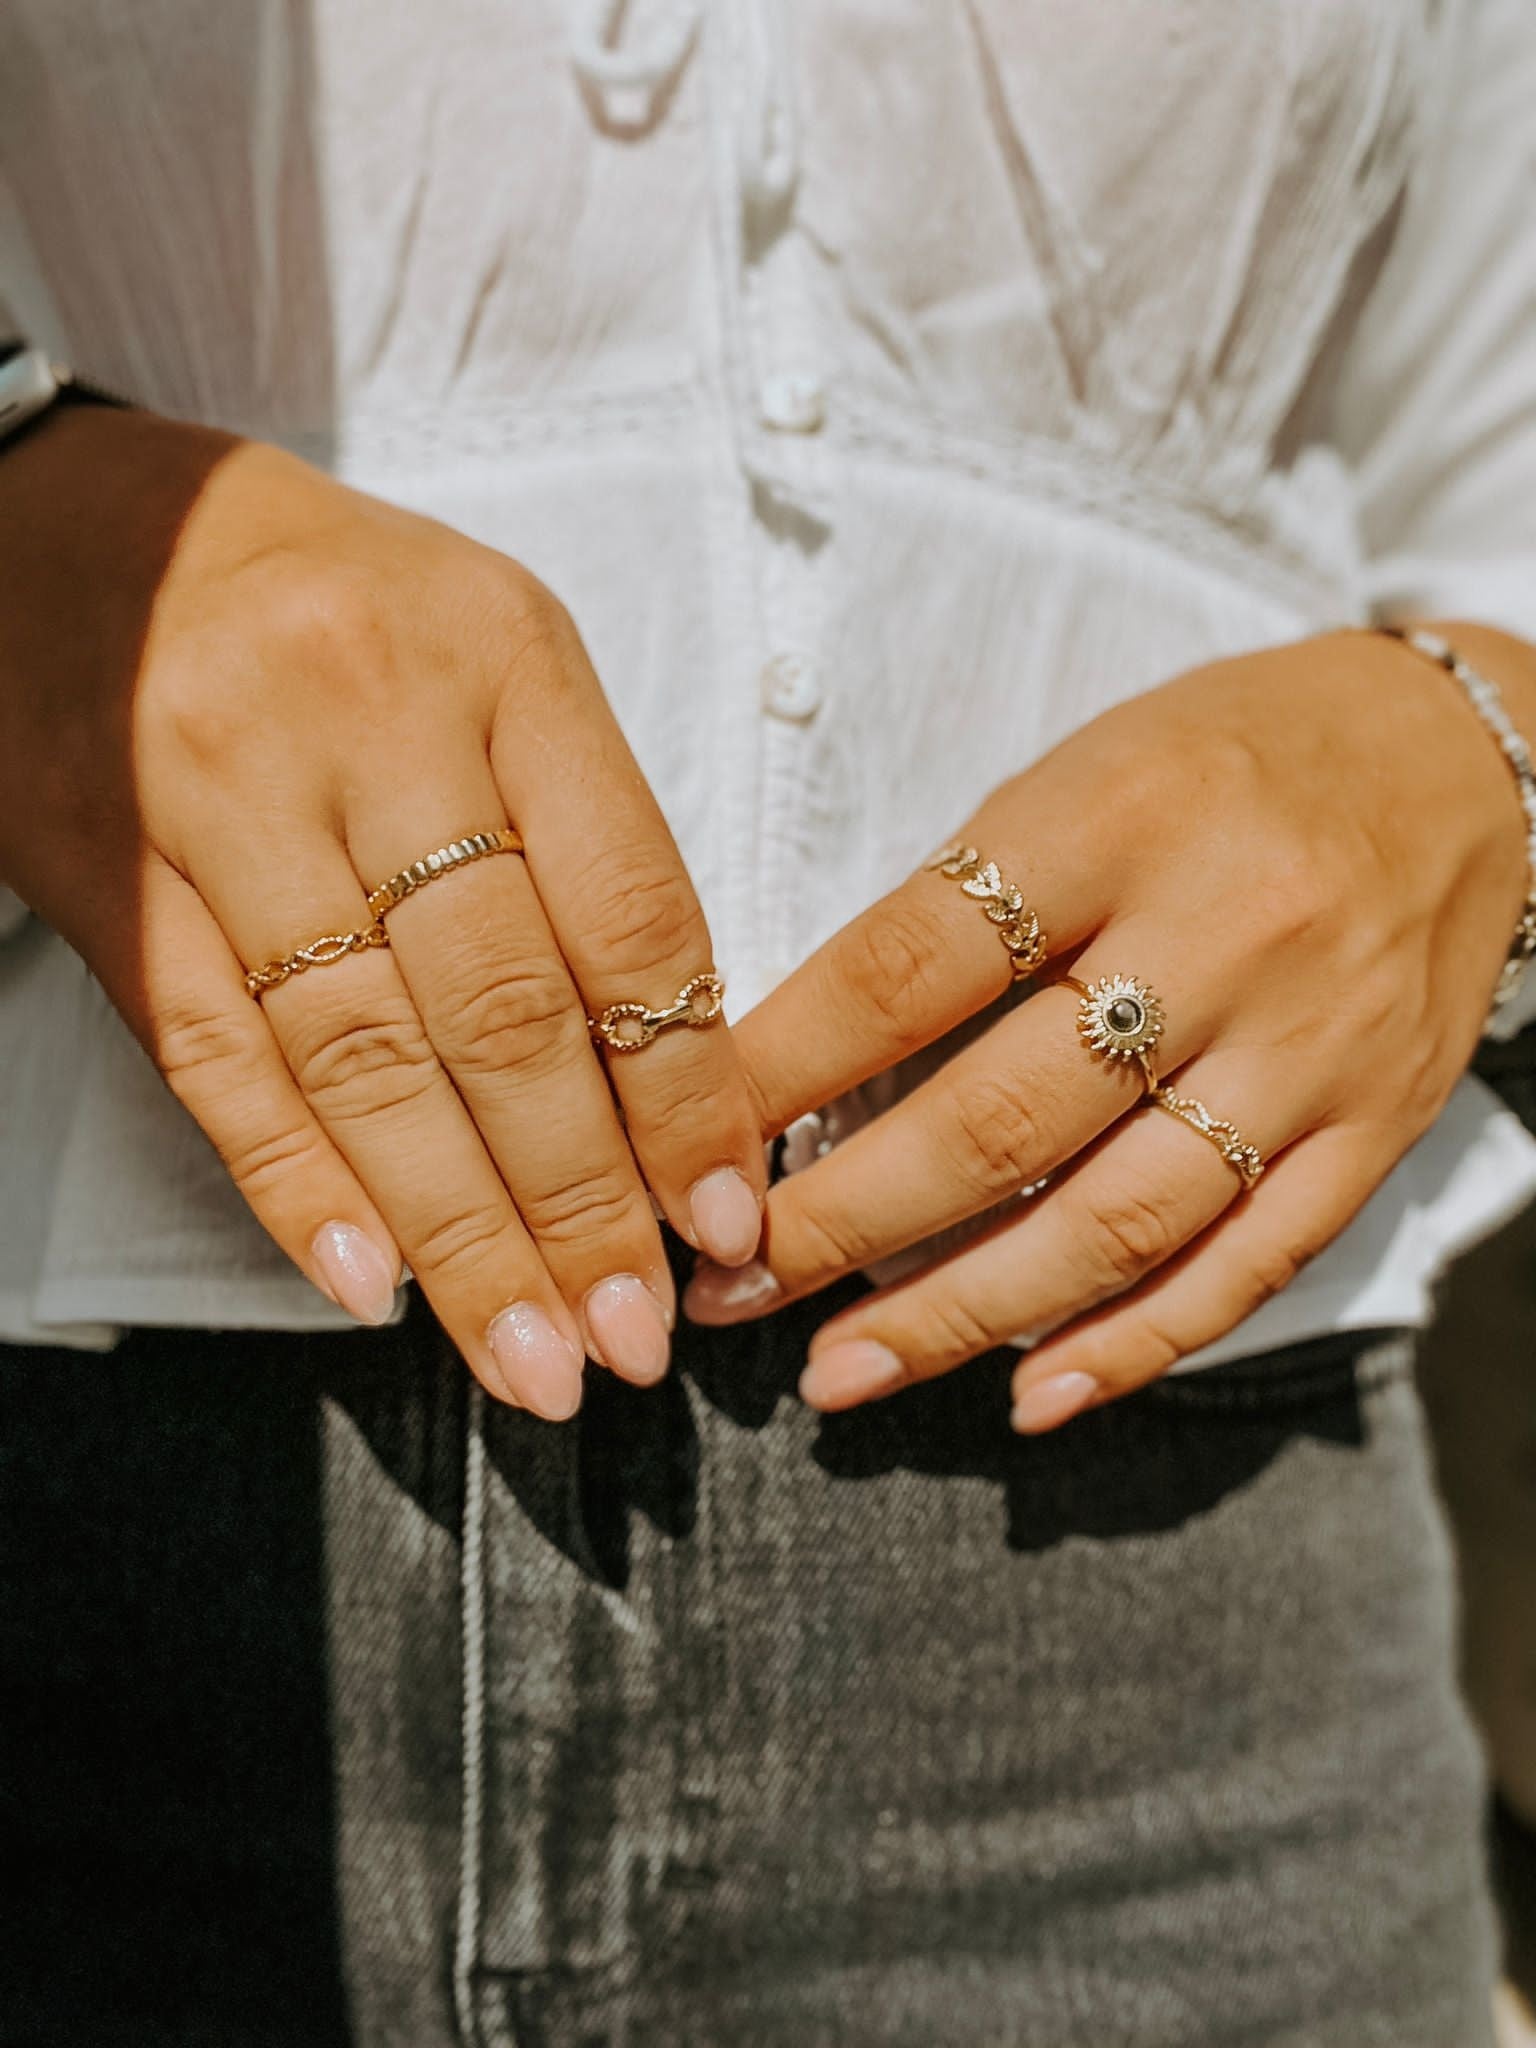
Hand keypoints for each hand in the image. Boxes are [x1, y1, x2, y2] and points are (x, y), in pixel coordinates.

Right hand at [0, 406, 765, 1414]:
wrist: (73, 525)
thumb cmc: (331, 600)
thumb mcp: (494, 653)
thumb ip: (582, 831)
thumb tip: (664, 1066)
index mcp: (501, 660)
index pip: (625, 917)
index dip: (682, 1092)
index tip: (725, 1217)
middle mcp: (367, 724)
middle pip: (501, 1012)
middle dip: (579, 1201)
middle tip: (632, 1338)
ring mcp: (223, 801)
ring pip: (364, 1058)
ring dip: (457, 1232)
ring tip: (528, 1356)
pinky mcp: (112, 875)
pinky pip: (214, 1055)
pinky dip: (294, 1181)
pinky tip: (368, 1283)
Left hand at [684, 626, 1535, 1429]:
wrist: (1462, 761)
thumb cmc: (1229, 758)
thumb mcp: (1082, 773)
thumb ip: (966, 908)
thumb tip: (811, 1064)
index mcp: (1118, 816)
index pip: (911, 964)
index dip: (782, 1070)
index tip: (688, 1152)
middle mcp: (1223, 935)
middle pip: (999, 1116)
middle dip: (839, 1224)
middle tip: (724, 1294)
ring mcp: (1310, 1047)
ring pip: (1113, 1218)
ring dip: (959, 1314)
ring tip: (840, 1375)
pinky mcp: (1375, 1127)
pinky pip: (1246, 1263)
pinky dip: (1133, 1345)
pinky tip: (1030, 1397)